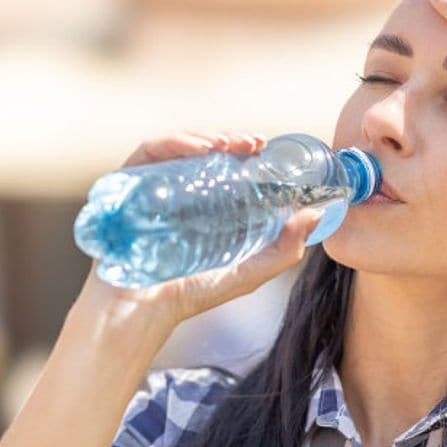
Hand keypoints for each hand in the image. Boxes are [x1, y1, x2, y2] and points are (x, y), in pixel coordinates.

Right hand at [74, 130, 322, 333]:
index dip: (248, 153)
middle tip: (254, 143)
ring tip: (230, 144)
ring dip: (207, 136)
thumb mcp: (248, 272)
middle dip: (232, 140)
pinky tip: (200, 149)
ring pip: (181, 145)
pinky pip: (151, 152)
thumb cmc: (191, 293)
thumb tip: (318, 214)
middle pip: (205, 151)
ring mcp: (154, 185)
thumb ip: (285, 250)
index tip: (267, 148)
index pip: (228, 166)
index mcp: (207, 205)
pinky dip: (175, 142)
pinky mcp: (128, 183)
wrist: (141, 310)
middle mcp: (180, 190)